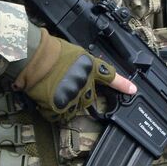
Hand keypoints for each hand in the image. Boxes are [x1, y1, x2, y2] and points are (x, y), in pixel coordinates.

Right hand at [16, 33, 134, 121]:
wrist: (33, 56)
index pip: (110, 77)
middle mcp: (85, 83)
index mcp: (90, 67)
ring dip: (66, 104)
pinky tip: (47, 102)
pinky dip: (53, 111)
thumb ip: (83, 65)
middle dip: (79, 95)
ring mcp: (73, 95)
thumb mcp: (74, 52)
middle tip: (65, 87)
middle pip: (89, 98)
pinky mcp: (59, 105)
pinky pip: (60, 116)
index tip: (132, 91)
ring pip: (74, 108)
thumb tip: (83, 72)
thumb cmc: (50, 49)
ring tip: (53, 93)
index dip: (122, 84)